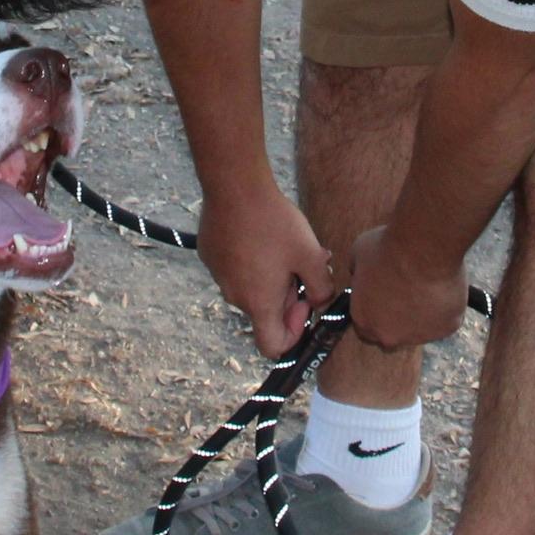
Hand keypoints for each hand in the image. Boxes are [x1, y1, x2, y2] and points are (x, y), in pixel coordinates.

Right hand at [199, 179, 335, 358]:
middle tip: (302, 265)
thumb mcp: (310, 255)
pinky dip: (251, 261)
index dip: (295, 333)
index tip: (304, 302)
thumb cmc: (274, 223)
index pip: (273, 346)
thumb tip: (321, 301)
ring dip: (271, 276)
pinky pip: (235, 269)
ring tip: (285, 246)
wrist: (234, 187)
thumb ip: (323, 288)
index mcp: (260, 302)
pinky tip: (261, 234)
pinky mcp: (211, 257)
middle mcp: (235, 296)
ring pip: (250, 288)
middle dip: (287, 295)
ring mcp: (219, 276)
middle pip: (264, 312)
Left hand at [347, 224, 467, 351]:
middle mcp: (390, 337)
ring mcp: (420, 336)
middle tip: (406, 293)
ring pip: (421, 329)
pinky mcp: (446, 328)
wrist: (422, 250)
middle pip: (393, 334)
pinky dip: (445, 307)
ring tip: (426, 285)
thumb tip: (362, 273)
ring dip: (422, 313)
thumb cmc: (387, 250)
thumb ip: (358, 274)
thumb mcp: (358, 256)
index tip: (384, 298)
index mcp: (364, 321)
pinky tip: (442, 287)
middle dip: (399, 319)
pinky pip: (445, 320)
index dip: (376, 313)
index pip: (367, 329)